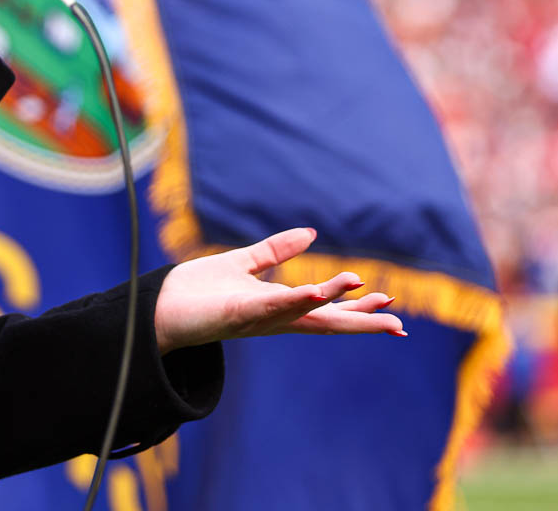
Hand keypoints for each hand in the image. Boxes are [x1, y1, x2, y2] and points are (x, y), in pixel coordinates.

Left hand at [153, 228, 404, 352]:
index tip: (393, 308)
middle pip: (325, 321)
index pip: (326, 309)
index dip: (358, 309)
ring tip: (364, 288)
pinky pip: (270, 307)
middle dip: (361, 322)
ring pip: (303, 311)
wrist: (159, 307)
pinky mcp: (236, 315)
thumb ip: (275, 250)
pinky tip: (314, 292)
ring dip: (333, 301)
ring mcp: (256, 319)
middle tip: (398, 323)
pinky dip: (293, 300)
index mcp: (279, 307)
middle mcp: (273, 318)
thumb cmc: (198, 292)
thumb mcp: (243, 265)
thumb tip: (311, 234)